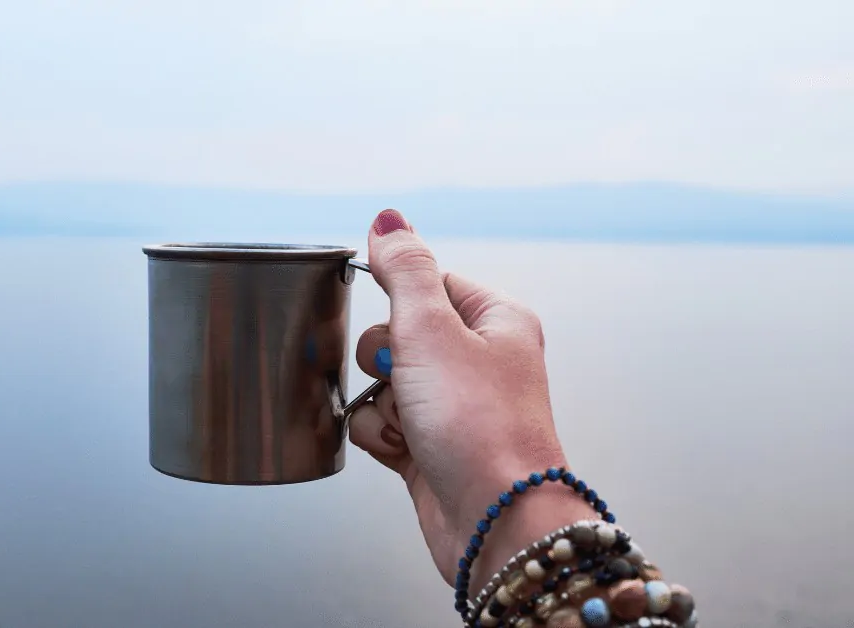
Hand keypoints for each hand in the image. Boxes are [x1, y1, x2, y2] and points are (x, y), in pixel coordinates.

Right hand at [348, 209, 596, 593]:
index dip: (398, 298)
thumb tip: (388, 219)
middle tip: (405, 377)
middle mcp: (479, 361)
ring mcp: (455, 407)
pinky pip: (383, 422)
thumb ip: (404, 270)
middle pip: (397, 332)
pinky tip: (403, 452)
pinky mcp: (433, 447)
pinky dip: (382, 436)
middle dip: (383, 359)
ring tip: (410, 424)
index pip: (429, 280)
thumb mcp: (432, 329)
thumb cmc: (480, 427)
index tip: (393, 318)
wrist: (496, 524)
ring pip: (383, 381)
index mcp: (496, 320)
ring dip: (380, 402)